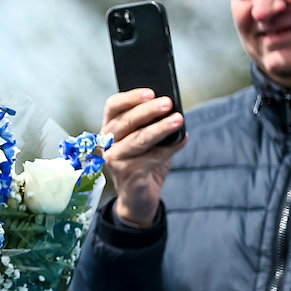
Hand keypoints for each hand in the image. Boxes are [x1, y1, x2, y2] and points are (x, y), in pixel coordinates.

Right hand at [101, 88, 186, 226]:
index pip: (114, 106)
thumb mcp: (147, 141)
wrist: (139, 198)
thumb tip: (173, 109)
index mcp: (110, 128)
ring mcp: (115, 159)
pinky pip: (152, 157)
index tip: (151, 92)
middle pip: (127, 121)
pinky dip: (170, 148)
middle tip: (168, 102)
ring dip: (161, 128)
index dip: (131, 97)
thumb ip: (153, 124)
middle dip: (149, 110)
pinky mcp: (128, 174)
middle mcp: (108, 142)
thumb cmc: (144, 163)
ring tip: (178, 119)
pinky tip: (182, 140)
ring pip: (139, 139)